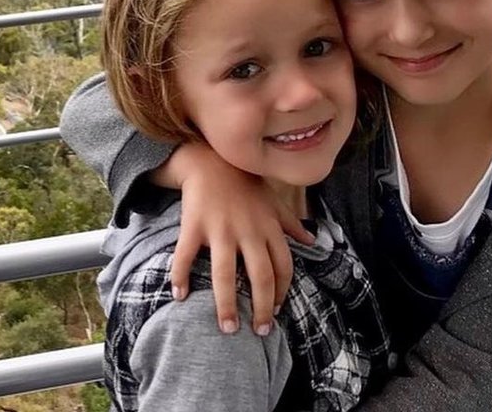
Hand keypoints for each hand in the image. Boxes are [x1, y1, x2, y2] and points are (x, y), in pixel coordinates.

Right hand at [154, 142, 313, 335]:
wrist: (208, 159)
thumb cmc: (243, 183)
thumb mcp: (272, 200)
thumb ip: (290, 223)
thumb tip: (312, 242)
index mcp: (268, 227)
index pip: (283, 267)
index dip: (282, 293)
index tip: (276, 311)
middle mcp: (248, 231)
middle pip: (260, 277)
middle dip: (261, 308)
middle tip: (259, 332)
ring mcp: (220, 229)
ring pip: (226, 274)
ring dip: (226, 304)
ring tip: (227, 328)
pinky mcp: (194, 225)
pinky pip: (186, 254)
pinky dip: (181, 275)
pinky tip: (180, 294)